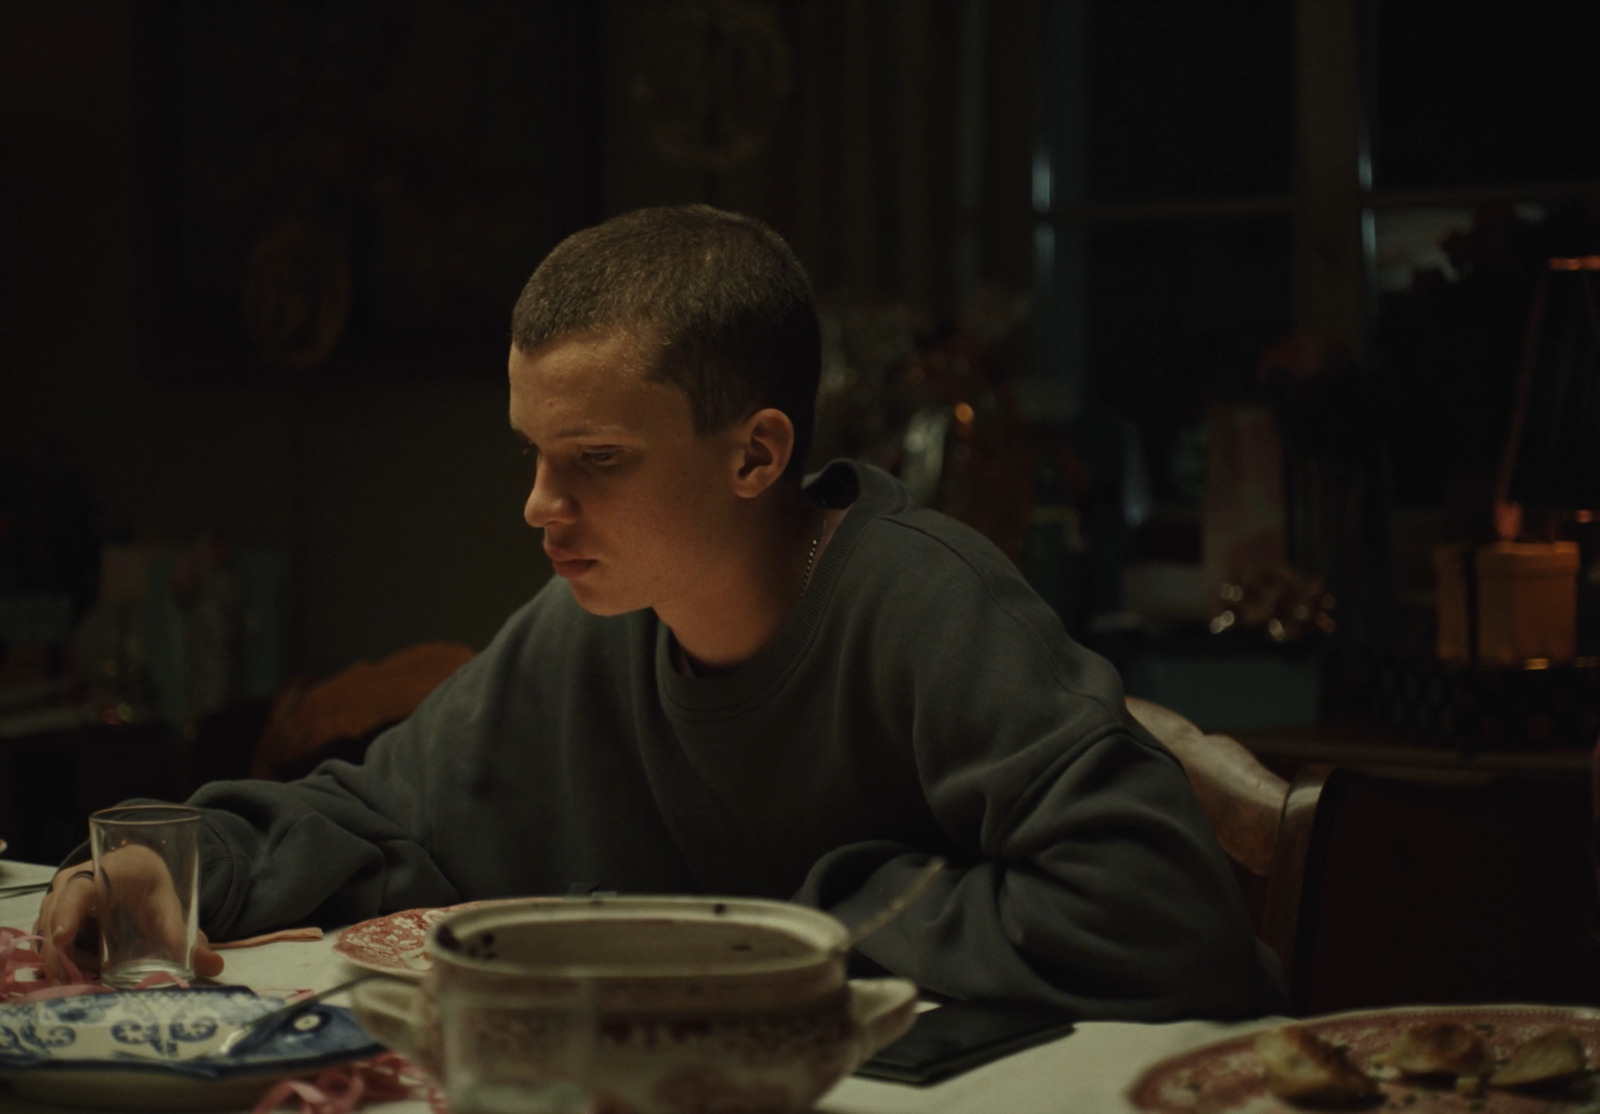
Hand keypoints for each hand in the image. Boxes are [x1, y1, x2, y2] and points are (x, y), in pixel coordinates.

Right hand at [32, 851, 223, 983]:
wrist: (130, 872)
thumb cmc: (148, 885)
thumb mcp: (169, 904)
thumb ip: (186, 935)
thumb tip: (214, 967)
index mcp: (105, 870)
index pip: (78, 889)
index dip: (67, 912)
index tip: (62, 938)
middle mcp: (72, 882)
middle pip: (53, 917)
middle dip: (59, 954)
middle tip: (70, 984)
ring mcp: (56, 900)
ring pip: (46, 935)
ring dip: (62, 962)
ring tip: (83, 983)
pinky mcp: (50, 920)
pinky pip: (45, 943)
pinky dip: (59, 963)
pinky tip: (76, 978)